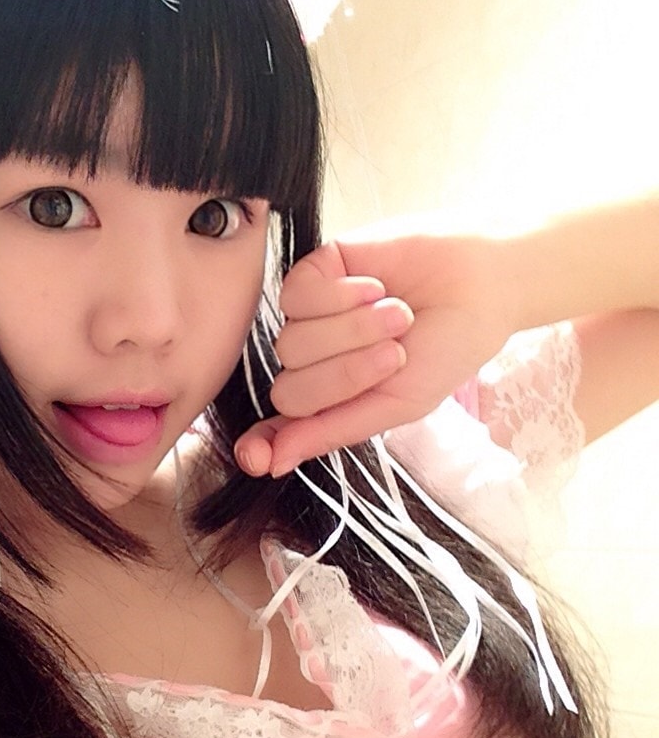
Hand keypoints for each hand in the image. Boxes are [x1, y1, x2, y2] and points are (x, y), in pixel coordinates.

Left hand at [233, 232, 514, 476]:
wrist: (481, 283)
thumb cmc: (447, 349)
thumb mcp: (398, 404)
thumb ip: (334, 430)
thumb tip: (272, 463)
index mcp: (333, 403)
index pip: (279, 430)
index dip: (262, 445)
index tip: (257, 458)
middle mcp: (314, 363)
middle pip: (289, 389)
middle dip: (346, 374)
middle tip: (396, 351)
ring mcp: (310, 319)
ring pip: (292, 343)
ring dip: (353, 330)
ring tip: (398, 313)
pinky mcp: (314, 274)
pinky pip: (297, 296)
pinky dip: (341, 295)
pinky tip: (375, 286)